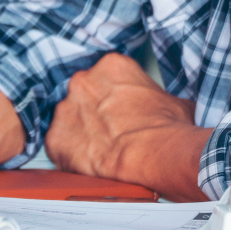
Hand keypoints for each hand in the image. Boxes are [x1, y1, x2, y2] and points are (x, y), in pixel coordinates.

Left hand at [45, 52, 211, 200]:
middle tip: (110, 131)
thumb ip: (156, 97)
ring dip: (80, 133)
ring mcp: (65, 109)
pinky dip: (70, 156)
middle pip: (82, 96)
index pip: (105, 77)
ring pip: (68, 120)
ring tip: (102, 150)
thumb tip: (162, 107)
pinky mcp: (55, 139)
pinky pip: (58, 147)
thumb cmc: (167, 130)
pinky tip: (90, 163)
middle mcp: (82, 82)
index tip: (120, 111)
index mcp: (111, 66)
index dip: (113, 98)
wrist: (156, 156)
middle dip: (93, 113)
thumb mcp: (174, 102)